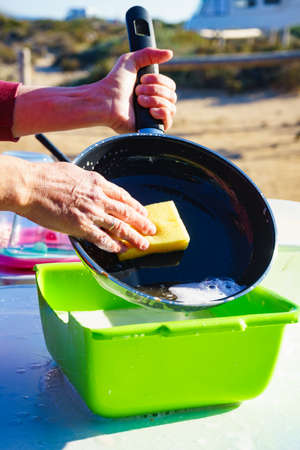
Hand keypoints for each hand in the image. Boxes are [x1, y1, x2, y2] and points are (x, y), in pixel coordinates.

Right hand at [19, 161, 155, 252]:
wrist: (31, 186)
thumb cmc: (47, 177)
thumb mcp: (74, 172)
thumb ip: (87, 181)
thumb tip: (91, 184)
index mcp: (97, 183)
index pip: (123, 196)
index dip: (136, 206)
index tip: (143, 212)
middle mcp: (98, 197)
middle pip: (127, 212)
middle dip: (141, 222)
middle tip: (151, 230)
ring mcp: (91, 212)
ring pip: (119, 226)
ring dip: (134, 237)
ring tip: (144, 244)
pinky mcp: (81, 226)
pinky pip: (102, 238)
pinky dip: (113, 245)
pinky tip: (121, 250)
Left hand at [101, 47, 176, 132]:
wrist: (105, 101)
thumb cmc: (115, 83)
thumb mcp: (131, 61)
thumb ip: (150, 54)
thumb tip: (170, 53)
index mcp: (154, 90)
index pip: (170, 86)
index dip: (159, 81)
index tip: (141, 79)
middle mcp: (156, 104)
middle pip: (172, 96)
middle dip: (154, 90)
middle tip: (137, 91)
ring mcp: (154, 117)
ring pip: (171, 108)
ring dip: (155, 100)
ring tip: (139, 101)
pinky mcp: (150, 129)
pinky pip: (168, 122)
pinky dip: (162, 113)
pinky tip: (150, 111)